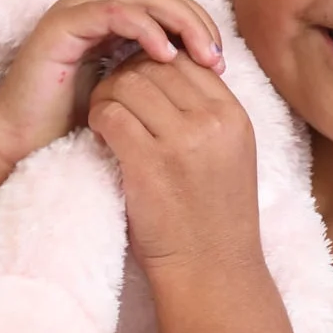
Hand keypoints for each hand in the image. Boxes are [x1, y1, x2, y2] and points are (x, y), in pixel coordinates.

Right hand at [0, 0, 225, 166]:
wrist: (23, 144)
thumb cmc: (78, 125)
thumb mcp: (135, 94)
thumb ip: (161, 73)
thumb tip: (212, 66)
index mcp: (115, 19)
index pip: (169, 3)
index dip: (200, 24)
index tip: (221, 61)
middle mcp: (97, 7)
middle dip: (196, 21)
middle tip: (218, 55)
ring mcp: (78, 10)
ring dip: (179, 22)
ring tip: (202, 55)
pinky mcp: (63, 23)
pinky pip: (114, 13)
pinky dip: (146, 29)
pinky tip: (167, 56)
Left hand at [88, 51, 261, 276]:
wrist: (212, 272)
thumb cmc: (214, 217)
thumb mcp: (228, 155)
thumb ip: (206, 115)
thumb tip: (166, 73)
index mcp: (234, 116)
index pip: (188, 60)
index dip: (157, 63)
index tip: (140, 82)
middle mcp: (212, 122)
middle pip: (157, 65)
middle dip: (128, 74)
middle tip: (114, 95)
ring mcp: (182, 142)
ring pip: (129, 83)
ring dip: (108, 94)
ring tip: (104, 114)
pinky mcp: (149, 164)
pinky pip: (112, 115)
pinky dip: (98, 118)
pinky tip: (99, 134)